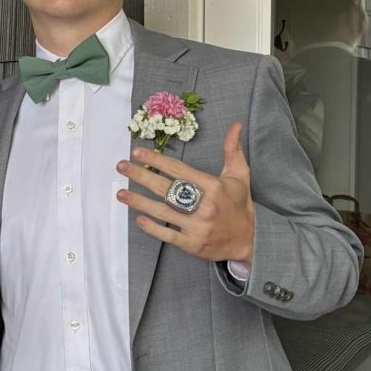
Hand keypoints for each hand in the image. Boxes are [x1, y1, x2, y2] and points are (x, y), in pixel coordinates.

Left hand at [116, 123, 253, 262]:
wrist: (250, 240)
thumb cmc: (239, 205)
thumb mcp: (239, 175)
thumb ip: (232, 150)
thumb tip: (235, 126)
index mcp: (213, 187)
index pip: (178, 170)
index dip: (156, 160)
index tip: (137, 153)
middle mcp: (203, 206)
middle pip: (165, 188)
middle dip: (141, 176)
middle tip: (121, 167)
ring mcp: (197, 227)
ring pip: (162, 212)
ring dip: (139, 202)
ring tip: (120, 194)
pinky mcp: (192, 244)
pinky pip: (168, 235)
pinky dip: (153, 228)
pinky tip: (138, 219)